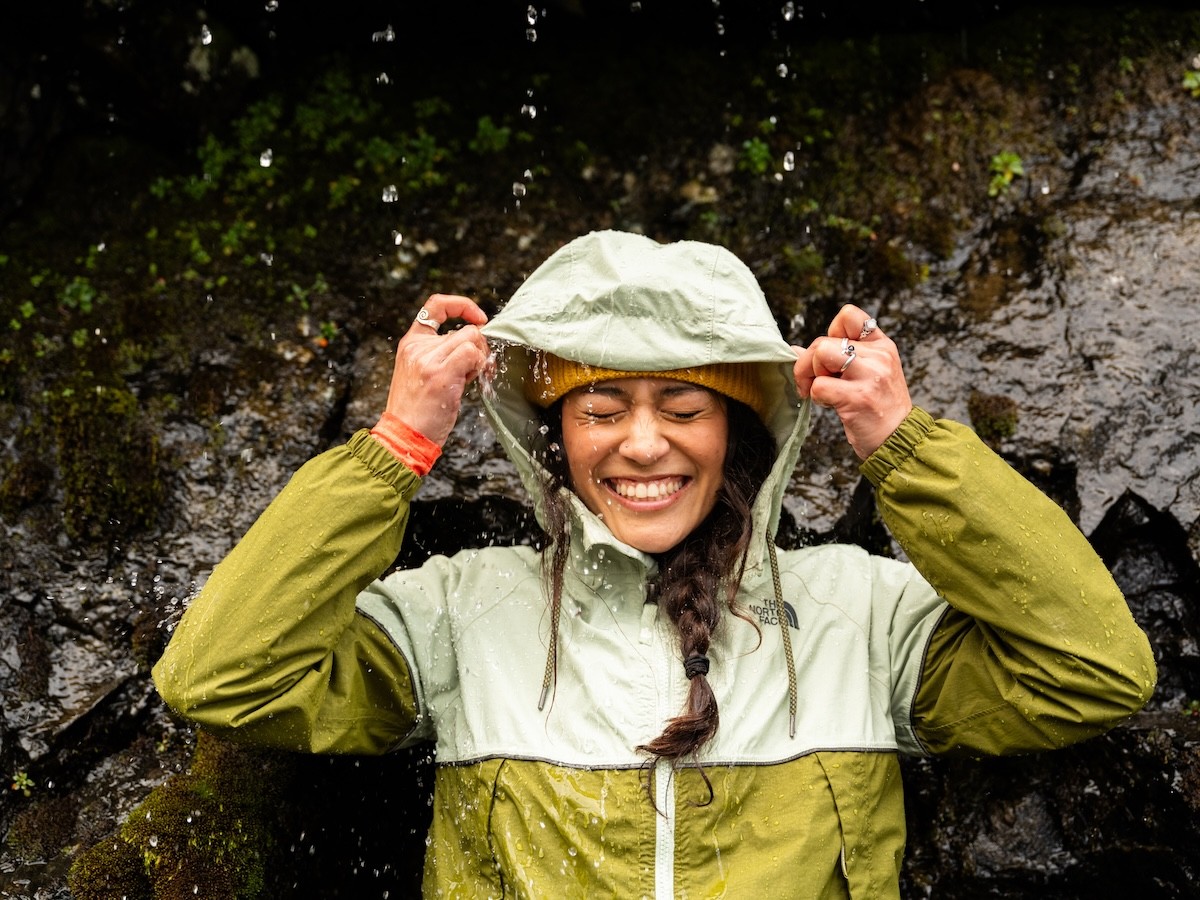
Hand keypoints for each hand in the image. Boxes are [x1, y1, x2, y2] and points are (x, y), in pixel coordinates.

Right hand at [382, 293, 490, 446]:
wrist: (403, 436)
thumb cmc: (418, 411)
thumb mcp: (422, 373)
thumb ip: (443, 354)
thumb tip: (476, 343)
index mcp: (411, 343)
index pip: (435, 305)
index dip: (462, 305)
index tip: (479, 319)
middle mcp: (417, 346)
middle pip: (466, 329)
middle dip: (479, 350)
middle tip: (474, 372)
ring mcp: (428, 359)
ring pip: (473, 339)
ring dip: (481, 360)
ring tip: (468, 381)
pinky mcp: (441, 373)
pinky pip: (473, 354)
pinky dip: (480, 367)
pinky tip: (470, 383)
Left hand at [792, 304, 912, 458]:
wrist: (900, 441)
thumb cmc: (879, 410)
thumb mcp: (869, 374)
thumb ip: (838, 358)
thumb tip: (795, 349)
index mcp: (881, 346)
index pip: (849, 316)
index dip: (831, 332)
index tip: (830, 356)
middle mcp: (878, 356)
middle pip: (823, 340)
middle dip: (809, 363)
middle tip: (813, 383)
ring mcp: (870, 375)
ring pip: (820, 354)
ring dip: (810, 375)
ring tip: (819, 391)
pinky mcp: (858, 397)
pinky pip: (820, 385)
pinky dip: (816, 396)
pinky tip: (829, 405)